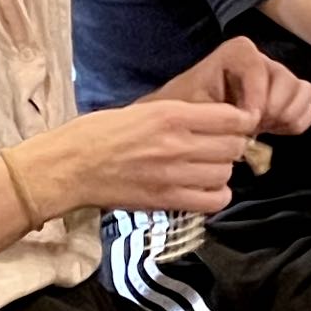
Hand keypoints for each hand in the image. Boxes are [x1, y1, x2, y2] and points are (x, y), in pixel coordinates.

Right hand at [19, 97, 261, 215]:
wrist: (69, 166)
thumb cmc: (99, 133)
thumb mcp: (143, 110)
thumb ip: (179, 116)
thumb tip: (214, 123)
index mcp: (170, 115)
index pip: (231, 117)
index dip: (240, 121)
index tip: (237, 125)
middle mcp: (177, 143)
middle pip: (234, 146)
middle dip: (233, 146)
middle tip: (220, 147)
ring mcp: (174, 174)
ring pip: (226, 173)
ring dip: (222, 171)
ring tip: (207, 168)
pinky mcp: (167, 199)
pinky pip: (213, 201)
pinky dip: (215, 196)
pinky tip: (203, 189)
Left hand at [156, 33, 310, 138]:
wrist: (189, 120)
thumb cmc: (187, 111)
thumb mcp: (192, 106)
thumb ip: (219, 110)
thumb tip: (250, 119)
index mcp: (236, 53)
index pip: (257, 65)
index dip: (256, 95)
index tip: (247, 120)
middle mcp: (261, 61)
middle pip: (287, 78)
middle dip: (274, 108)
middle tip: (254, 128)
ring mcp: (278, 79)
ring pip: (304, 91)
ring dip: (288, 116)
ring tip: (264, 129)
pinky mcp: (288, 98)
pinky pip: (308, 108)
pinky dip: (295, 123)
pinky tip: (273, 131)